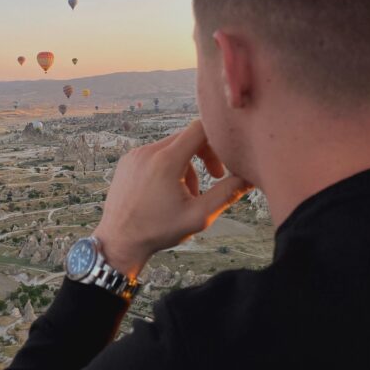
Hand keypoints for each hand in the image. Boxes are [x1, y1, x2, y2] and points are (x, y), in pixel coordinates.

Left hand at [93, 119, 252, 278]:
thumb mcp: (199, 215)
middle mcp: (148, 151)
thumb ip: (227, 193)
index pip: (200, 128)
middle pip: (187, 137)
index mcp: (166, 161)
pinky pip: (155, 153)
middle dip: (205, 154)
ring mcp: (135, 155)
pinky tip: (167, 190)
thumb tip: (251, 177)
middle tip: (215, 178)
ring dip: (186, 163)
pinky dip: (167, 165)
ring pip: (171, 146)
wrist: (118, 241)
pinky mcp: (127, 161)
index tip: (228, 155)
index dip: (219, 137)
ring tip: (187, 192)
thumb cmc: (158, 231)